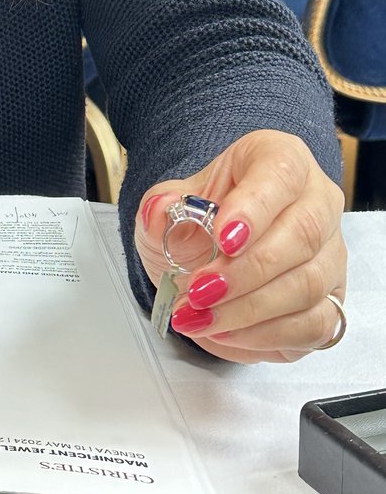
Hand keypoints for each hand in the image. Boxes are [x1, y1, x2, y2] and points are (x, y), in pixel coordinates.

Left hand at [135, 131, 346, 362]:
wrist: (209, 252)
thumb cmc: (200, 220)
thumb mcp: (169, 206)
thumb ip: (160, 208)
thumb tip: (159, 212)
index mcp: (280, 159)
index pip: (280, 174)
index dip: (254, 209)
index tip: (222, 239)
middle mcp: (317, 201)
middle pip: (301, 235)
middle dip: (245, 271)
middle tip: (199, 290)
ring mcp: (330, 252)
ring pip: (308, 284)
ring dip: (249, 309)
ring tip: (201, 316)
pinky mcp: (332, 299)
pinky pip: (315, 324)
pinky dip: (266, 334)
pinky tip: (227, 331)